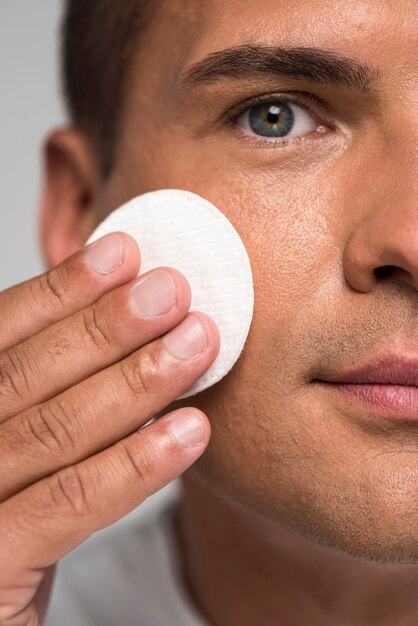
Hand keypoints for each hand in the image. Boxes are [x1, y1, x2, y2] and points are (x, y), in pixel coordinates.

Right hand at [0, 232, 219, 625]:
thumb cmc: (14, 514)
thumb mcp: (27, 447)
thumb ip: (57, 394)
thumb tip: (137, 333)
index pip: (0, 336)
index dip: (61, 290)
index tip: (124, 253)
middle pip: (25, 375)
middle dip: (106, 327)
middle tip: (174, 289)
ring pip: (52, 431)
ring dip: (134, 381)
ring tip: (197, 342)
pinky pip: (67, 506)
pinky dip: (133, 465)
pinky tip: (190, 432)